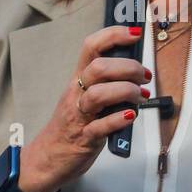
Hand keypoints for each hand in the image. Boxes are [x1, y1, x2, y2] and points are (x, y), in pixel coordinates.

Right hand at [18, 25, 150, 191]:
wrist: (47, 158)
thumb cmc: (72, 126)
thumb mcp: (85, 98)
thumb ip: (106, 84)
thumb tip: (136, 71)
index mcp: (78, 80)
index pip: (92, 46)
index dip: (114, 35)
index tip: (135, 33)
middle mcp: (76, 94)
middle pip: (99, 68)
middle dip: (128, 67)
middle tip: (144, 76)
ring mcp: (79, 116)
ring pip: (98, 94)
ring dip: (126, 91)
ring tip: (140, 96)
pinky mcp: (84, 138)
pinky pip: (100, 126)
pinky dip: (118, 119)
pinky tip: (130, 115)